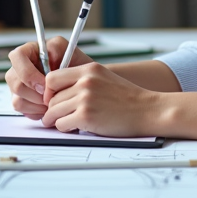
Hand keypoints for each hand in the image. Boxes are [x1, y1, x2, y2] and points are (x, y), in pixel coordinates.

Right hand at [5, 37, 92, 118]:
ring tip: (53, 103)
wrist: (82, 85)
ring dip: (37, 104)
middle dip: (34, 94)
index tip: (45, 84)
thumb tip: (47, 57)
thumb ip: (58, 49)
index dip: (28, 72)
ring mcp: (18, 84)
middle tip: (51, 98)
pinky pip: (21, 110)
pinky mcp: (21, 99)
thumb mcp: (71, 52)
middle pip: (14, 81)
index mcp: (30, 51)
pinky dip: (36, 111)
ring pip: (17, 98)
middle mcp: (20, 67)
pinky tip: (48, 108)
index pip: (17, 56)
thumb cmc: (77, 67)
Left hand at [41, 62, 165, 137]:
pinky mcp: (86, 116)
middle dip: (52, 109)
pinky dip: (65, 128)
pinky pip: (62, 124)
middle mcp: (85, 82)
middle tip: (56, 116)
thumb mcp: (104, 78)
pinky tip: (75, 127)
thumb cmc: (127, 98)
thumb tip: (57, 93)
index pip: (52, 78)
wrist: (147, 109)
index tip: (53, 99)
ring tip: (65, 122)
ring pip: (54, 112)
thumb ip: (82, 80)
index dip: (49, 91)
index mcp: (89, 69)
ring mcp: (85, 99)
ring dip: (57, 120)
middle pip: (51, 97)